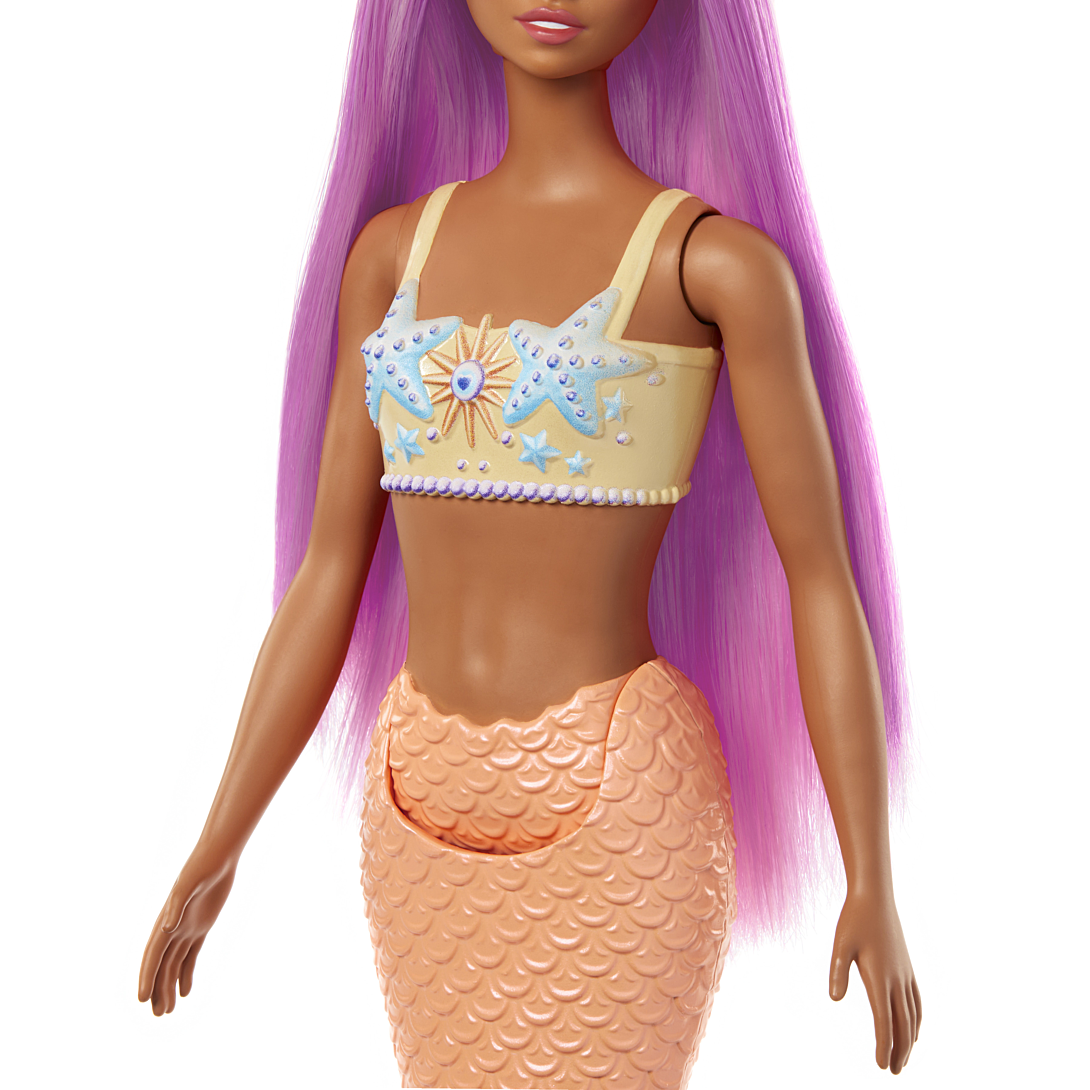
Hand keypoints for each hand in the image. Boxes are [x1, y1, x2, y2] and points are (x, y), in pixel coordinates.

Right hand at [138, 852, 236, 1015]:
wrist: (219, 855)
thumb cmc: (202, 865)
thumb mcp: (190, 884)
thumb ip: (176, 906)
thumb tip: (166, 929)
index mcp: (165, 920)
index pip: (153, 955)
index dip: (146, 977)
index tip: (141, 999)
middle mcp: (172, 927)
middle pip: (161, 965)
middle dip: (157, 989)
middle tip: (157, 1015)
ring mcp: (186, 927)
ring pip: (174, 964)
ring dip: (169, 986)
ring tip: (167, 1012)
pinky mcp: (201, 926)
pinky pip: (191, 956)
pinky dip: (187, 974)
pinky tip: (185, 992)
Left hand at [829, 887, 920, 1073]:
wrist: (875, 897)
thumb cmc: (854, 920)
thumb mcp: (840, 944)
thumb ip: (838, 971)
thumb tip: (835, 999)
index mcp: (879, 977)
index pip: (884, 1020)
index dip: (884, 1045)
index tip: (882, 1065)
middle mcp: (896, 979)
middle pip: (902, 1024)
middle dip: (899, 1050)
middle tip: (893, 1072)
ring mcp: (905, 974)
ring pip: (912, 1015)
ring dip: (909, 1039)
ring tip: (904, 1059)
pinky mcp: (907, 967)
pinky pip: (917, 1001)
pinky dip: (917, 1019)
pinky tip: (914, 1029)